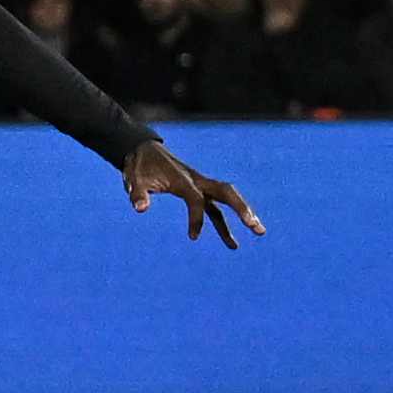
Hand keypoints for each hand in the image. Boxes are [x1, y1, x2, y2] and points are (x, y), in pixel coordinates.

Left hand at [122, 140, 263, 247]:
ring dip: (242, 214)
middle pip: (225, 192)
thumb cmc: (139, 166)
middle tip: (255, 226)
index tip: (193, 237)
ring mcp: (199, 185)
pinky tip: (231, 242)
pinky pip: (216, 209)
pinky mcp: (198, 191)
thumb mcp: (133, 179)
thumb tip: (141, 209)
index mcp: (182, 179)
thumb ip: (137, 193)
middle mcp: (196, 181)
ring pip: (226, 199)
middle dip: (241, 208)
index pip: (196, 199)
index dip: (197, 218)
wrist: (143, 150)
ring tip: (260, 232)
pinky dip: (224, 224)